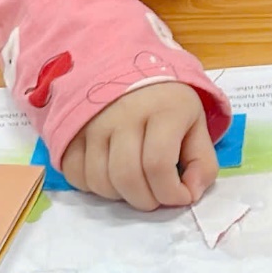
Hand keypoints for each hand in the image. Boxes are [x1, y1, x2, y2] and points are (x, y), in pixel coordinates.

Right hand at [61, 81, 216, 210]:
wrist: (126, 72)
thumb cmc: (166, 103)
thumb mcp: (196, 124)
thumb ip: (202, 162)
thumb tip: (191, 195)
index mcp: (162, 109)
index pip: (159, 165)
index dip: (171, 193)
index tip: (182, 196)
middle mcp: (122, 115)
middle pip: (127, 177)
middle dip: (147, 200)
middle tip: (158, 196)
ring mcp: (91, 123)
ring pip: (99, 181)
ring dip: (122, 196)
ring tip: (138, 185)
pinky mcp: (69, 132)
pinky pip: (76, 175)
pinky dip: (95, 188)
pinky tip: (113, 177)